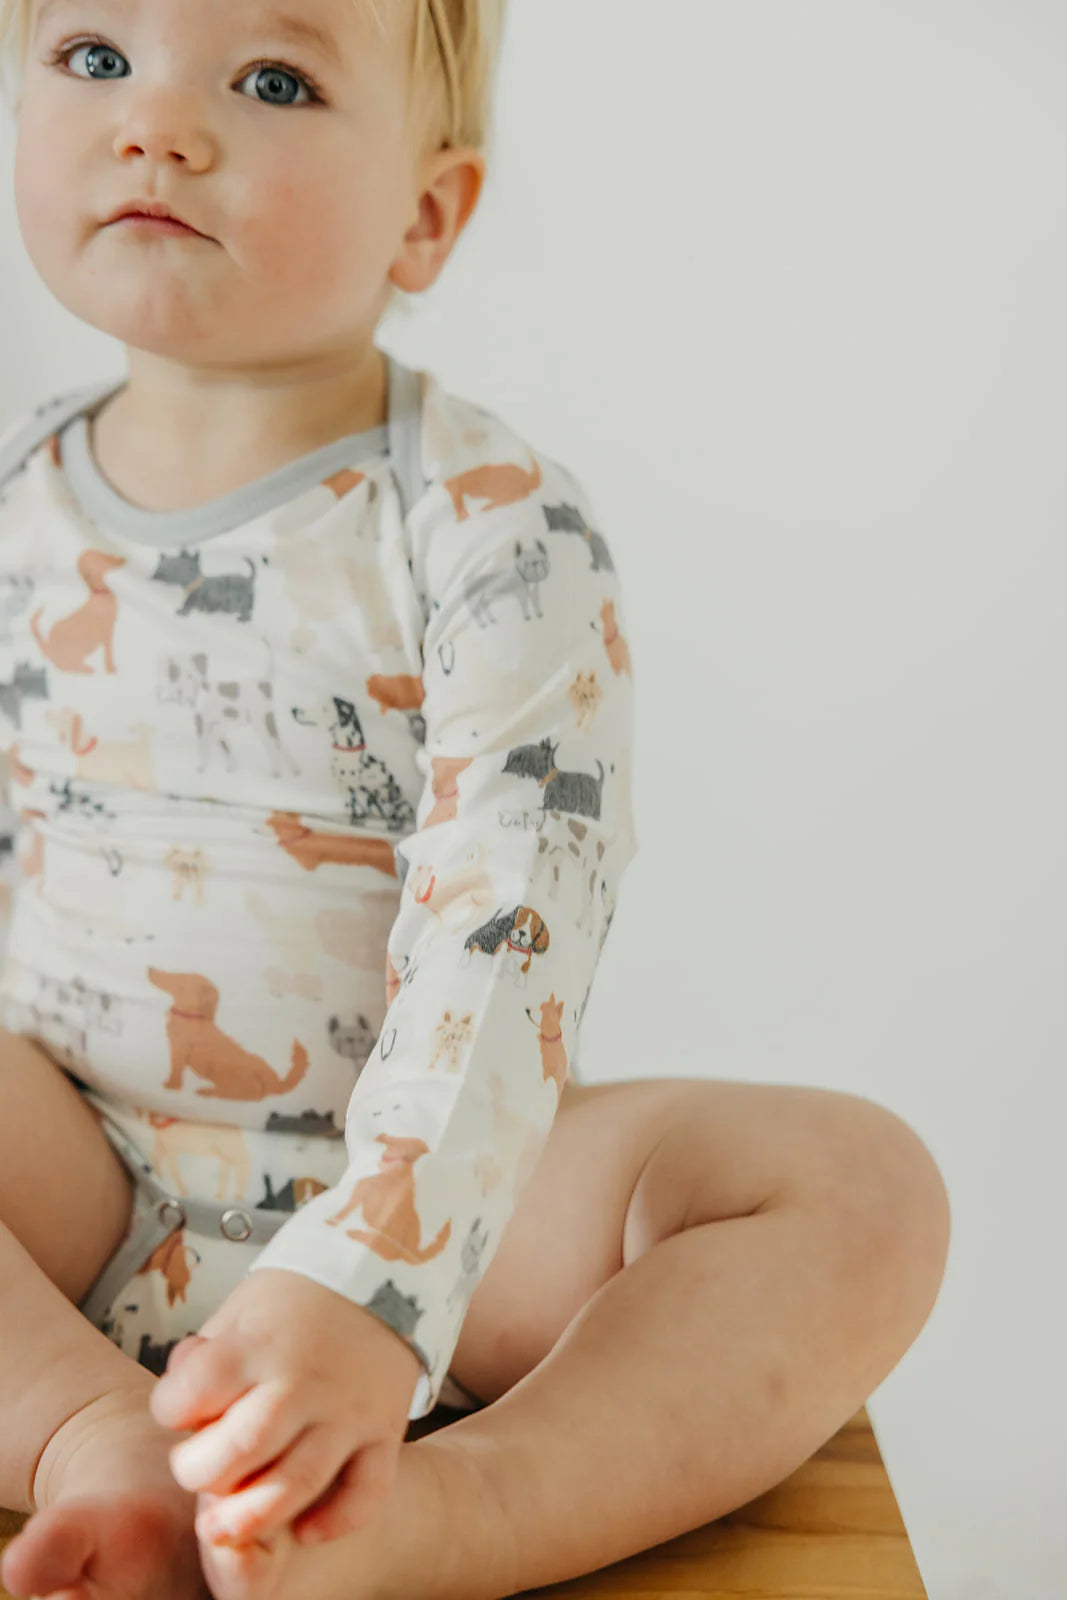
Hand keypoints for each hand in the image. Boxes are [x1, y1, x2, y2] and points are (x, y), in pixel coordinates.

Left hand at [148, 1267, 423, 1548]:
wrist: (382, 1269)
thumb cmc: (297, 1299)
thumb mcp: (240, 1308)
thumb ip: (205, 1360)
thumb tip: (181, 1404)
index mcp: (257, 1345)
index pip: (189, 1395)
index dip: (170, 1409)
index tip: (178, 1407)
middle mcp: (302, 1381)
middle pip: (239, 1449)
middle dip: (202, 1473)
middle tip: (201, 1467)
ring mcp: (347, 1411)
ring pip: (296, 1484)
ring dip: (252, 1515)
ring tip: (228, 1522)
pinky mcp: (384, 1432)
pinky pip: (365, 1492)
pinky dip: (335, 1520)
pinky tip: (305, 1528)